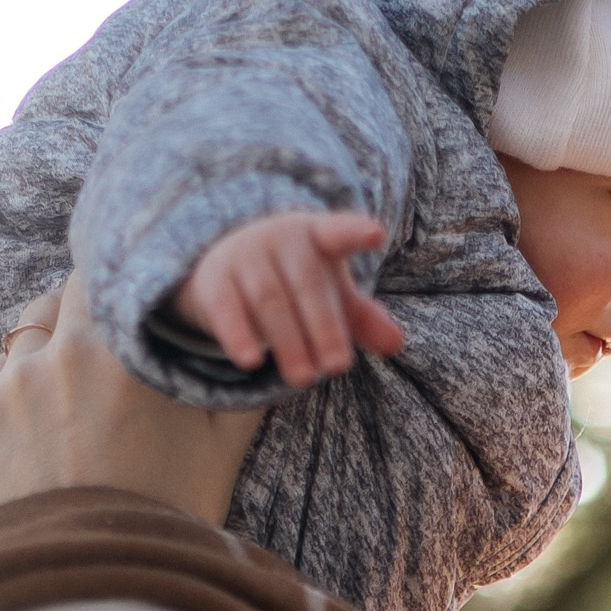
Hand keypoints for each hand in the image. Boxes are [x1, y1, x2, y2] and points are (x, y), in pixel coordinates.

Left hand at [0, 272, 257, 523]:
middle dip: (81, 317)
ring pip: (25, 336)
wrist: (91, 593)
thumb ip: (236, 375)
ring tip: (68, 406)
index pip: (110, 277)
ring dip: (45, 353)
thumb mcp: (222, 447)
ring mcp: (9, 383)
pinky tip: (39, 441)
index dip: (119, 292)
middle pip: (63, 295)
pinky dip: (12, 395)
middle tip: (101, 358)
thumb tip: (251, 333)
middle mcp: (62, 355)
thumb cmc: (167, 518)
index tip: (127, 310)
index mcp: (125, 354)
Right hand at [173, 208, 405, 386]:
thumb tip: (396, 344)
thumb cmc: (291, 283)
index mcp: (317, 237)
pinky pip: (227, 309)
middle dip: (324, 327)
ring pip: (270, 301)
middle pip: (306, 284)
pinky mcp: (215, 282)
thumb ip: (363, 318)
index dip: (355, 232)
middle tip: (337, 367)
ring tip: (304, 379)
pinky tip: (250, 361)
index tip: (376, 234)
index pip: (338, 232)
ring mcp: (244, 256)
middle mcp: (280, 240)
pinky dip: (238, 335)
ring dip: (288, 342)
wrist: (223, 268)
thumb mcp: (330, 296)